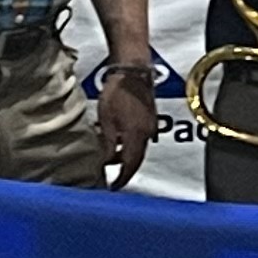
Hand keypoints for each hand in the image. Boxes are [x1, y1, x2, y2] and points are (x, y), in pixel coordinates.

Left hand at [97, 62, 158, 189]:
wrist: (132, 71)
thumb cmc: (117, 91)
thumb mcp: (106, 120)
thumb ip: (109, 143)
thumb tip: (107, 161)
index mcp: (136, 135)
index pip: (130, 165)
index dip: (122, 178)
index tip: (113, 186)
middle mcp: (147, 133)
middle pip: (138, 159)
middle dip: (126, 170)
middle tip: (114, 178)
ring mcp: (151, 125)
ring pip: (140, 149)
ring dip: (128, 157)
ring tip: (113, 160)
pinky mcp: (151, 118)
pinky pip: (142, 139)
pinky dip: (133, 146)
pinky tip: (122, 143)